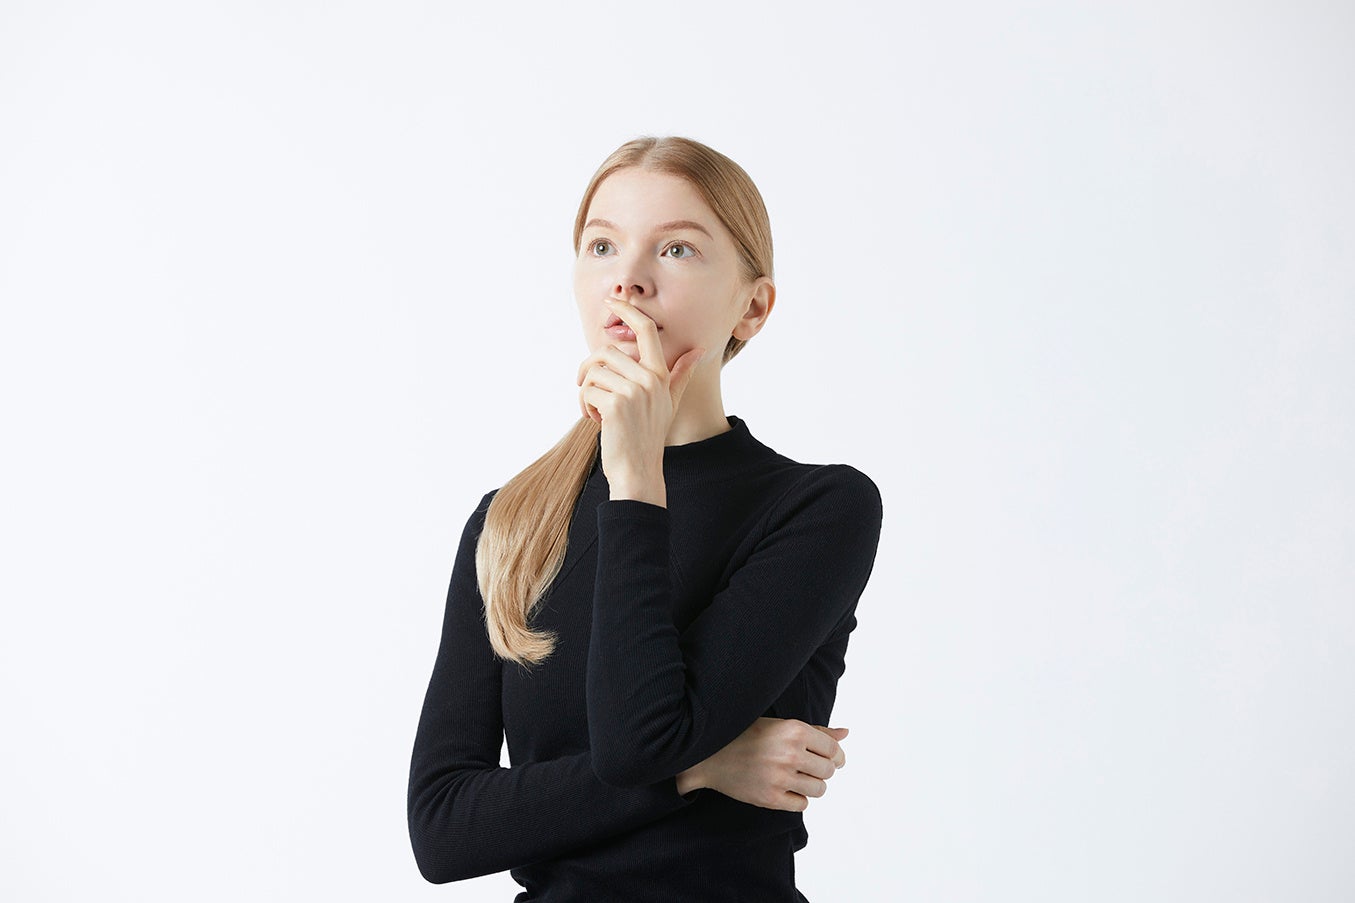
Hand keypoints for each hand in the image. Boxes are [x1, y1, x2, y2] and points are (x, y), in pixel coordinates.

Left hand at [576, 298, 703, 505]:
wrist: (639, 471)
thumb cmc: (649, 436)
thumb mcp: (669, 401)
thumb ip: (680, 374)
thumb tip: (699, 350)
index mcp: (660, 375)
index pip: (646, 331)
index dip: (628, 311)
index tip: (611, 301)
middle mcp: (650, 380)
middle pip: (606, 352)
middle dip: (590, 372)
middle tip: (590, 394)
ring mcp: (633, 392)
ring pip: (593, 372)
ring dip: (586, 393)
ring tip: (598, 413)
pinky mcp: (615, 404)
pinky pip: (586, 391)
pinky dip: (584, 407)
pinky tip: (597, 423)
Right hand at [675, 717, 848, 811]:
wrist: (709, 755)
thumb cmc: (746, 735)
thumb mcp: (779, 725)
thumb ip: (815, 731)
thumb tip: (845, 734)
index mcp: (794, 730)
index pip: (833, 749)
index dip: (835, 756)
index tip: (830, 759)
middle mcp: (790, 753)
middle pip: (828, 771)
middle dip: (822, 770)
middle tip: (807, 767)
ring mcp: (780, 778)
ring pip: (819, 789)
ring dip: (812, 785)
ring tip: (797, 778)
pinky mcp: (771, 798)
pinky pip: (802, 805)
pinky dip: (798, 798)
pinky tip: (785, 788)